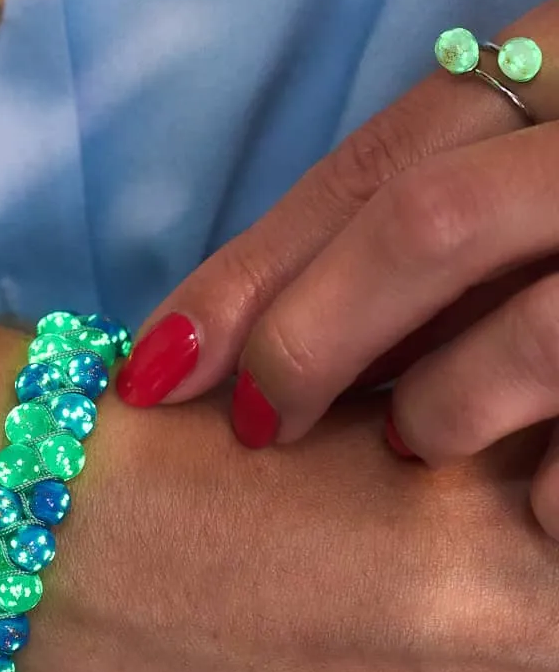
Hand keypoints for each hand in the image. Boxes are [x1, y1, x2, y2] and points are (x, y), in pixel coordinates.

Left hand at [116, 0, 558, 538]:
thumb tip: (231, 340)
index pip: (372, 170)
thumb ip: (408, 228)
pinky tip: (536, 501)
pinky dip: (549, 491)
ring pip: (531, 328)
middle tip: (262, 420)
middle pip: (427, 222)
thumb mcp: (518, 180)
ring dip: (441, 406)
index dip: (247, 275)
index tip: (153, 371)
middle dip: (312, 335)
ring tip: (421, 439)